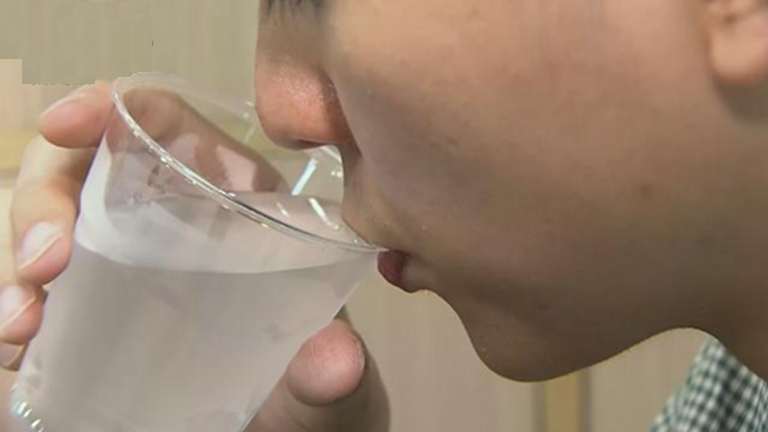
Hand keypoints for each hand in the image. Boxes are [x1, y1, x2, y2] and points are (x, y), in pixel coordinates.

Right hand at [0, 82, 389, 430]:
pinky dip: (14, 305)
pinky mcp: (94, 312)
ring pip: (49, 227)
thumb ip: (331, 367)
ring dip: (15, 263)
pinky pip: (37, 289)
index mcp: (232, 199)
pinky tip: (16, 346)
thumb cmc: (307, 389)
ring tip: (19, 327)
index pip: (163, 121)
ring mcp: (126, 263)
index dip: (107, 106)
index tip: (64, 124)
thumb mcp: (323, 375)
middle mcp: (172, 219)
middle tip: (42, 270)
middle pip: (84, 170)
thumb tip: (333, 364)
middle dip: (43, 203)